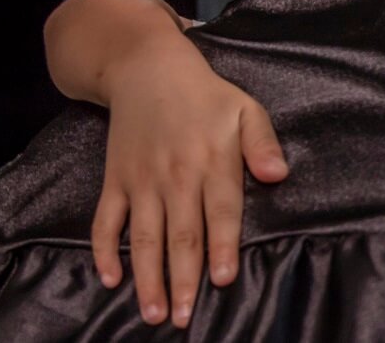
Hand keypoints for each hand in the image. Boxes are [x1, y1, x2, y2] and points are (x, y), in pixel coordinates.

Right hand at [88, 50, 287, 327]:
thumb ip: (263, 144)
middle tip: (182, 318)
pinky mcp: (116, 179)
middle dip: (182, 280)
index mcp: (212, 161)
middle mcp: (176, 175)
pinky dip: (104, 250)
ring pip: (144, 236)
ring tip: (152, 312)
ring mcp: (142, 180)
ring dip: (146, 277)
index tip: (223, 279)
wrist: (146, 68)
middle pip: (181, 235)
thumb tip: (279, 175)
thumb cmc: (205, 95)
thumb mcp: (245, 109)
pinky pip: (105, 220)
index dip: (222, 247)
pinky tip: (109, 278)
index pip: (220, 212)